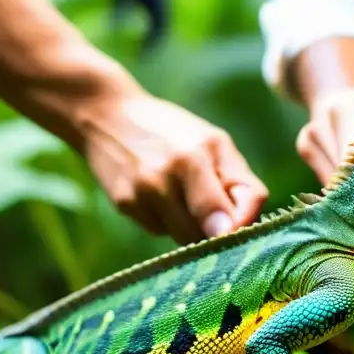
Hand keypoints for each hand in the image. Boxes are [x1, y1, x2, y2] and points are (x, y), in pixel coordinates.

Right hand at [80, 93, 268, 244]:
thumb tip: (247, 224)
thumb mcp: (215, 143)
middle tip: (214, 206)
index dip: (240, 227)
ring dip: (192, 226)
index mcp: (194, 158)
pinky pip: (160, 230)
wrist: (105, 115)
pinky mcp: (124, 205)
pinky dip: (167, 220)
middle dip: (216, 228)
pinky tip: (158, 195)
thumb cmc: (173, 130)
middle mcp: (165, 177)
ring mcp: (141, 194)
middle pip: (206, 235)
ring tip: (183, 194)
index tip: (240, 224)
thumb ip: (239, 182)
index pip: (229, 216)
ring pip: (184, 238)